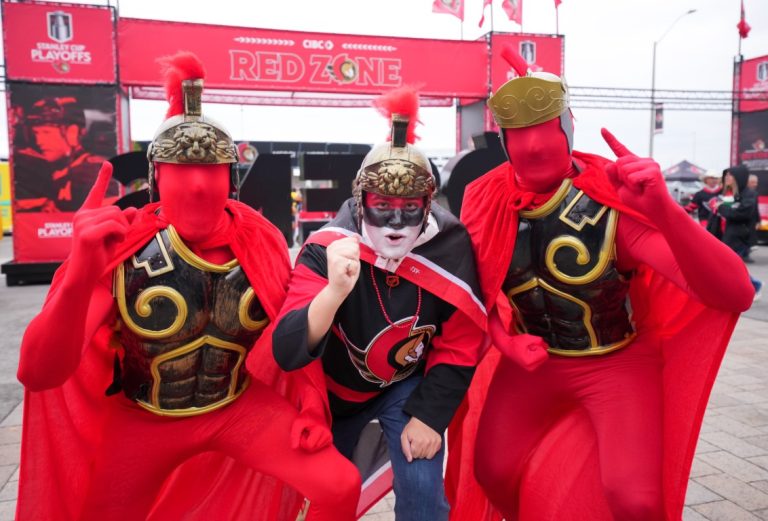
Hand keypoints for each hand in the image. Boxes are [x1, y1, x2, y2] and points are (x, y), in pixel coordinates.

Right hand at [70, 162, 135, 278]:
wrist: (83, 275)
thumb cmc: (97, 257)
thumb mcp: (114, 236)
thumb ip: (121, 222)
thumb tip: (133, 209)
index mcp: (87, 215)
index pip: (96, 193)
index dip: (102, 178)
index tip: (107, 164)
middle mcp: (82, 215)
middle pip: (115, 209)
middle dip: (122, 225)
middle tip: (115, 239)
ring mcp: (82, 223)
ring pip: (116, 216)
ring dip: (122, 230)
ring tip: (112, 241)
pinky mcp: (87, 233)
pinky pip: (114, 226)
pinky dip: (120, 234)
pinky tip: (113, 242)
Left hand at [290, 411, 331, 452]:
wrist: (315, 410)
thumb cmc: (305, 416)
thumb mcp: (297, 422)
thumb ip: (294, 434)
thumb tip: (294, 447)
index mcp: (321, 429)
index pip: (309, 445)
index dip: (302, 440)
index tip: (302, 431)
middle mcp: (328, 434)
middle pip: (312, 448)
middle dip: (305, 442)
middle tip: (305, 431)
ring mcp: (329, 437)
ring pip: (315, 449)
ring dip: (309, 442)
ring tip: (310, 432)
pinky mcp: (329, 439)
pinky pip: (319, 447)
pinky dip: (314, 443)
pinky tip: (313, 435)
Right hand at [325, 235, 360, 299]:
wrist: (339, 288)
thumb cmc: (345, 272)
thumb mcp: (351, 256)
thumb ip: (353, 245)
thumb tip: (357, 235)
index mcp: (334, 245)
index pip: (353, 240)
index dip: (354, 252)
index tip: (348, 260)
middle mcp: (331, 248)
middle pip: (354, 246)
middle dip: (355, 258)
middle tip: (348, 266)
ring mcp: (333, 256)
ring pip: (354, 253)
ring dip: (354, 264)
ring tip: (347, 269)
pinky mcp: (336, 264)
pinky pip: (353, 263)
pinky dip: (353, 270)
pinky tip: (346, 273)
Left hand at [400, 417, 441, 462]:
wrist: (425, 418)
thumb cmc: (413, 428)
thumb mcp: (404, 436)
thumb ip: (405, 449)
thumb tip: (410, 460)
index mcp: (418, 441)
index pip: (414, 455)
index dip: (412, 450)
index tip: (412, 444)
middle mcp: (427, 443)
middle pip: (421, 456)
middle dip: (417, 452)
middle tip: (417, 443)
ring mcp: (434, 443)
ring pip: (427, 456)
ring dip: (424, 452)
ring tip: (422, 444)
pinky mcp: (438, 442)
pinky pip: (433, 453)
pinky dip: (430, 451)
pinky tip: (427, 445)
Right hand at [488, 310, 547, 369]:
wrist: (507, 347)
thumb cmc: (516, 342)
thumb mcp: (528, 338)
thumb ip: (540, 341)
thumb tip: (547, 346)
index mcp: (529, 361)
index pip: (544, 354)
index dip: (538, 347)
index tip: (529, 345)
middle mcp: (530, 367)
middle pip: (544, 357)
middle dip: (539, 350)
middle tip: (528, 347)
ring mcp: (530, 369)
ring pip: (542, 359)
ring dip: (537, 353)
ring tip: (527, 350)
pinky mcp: (530, 368)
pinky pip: (539, 360)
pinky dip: (536, 356)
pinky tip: (528, 353)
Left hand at [601, 128, 671, 215]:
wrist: (653, 209)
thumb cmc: (638, 199)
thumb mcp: (620, 188)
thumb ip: (613, 177)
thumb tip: (610, 164)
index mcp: (633, 164)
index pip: (619, 149)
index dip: (610, 139)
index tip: (602, 129)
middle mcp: (642, 160)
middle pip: (618, 162)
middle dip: (621, 178)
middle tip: (634, 187)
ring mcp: (649, 164)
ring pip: (624, 169)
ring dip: (628, 183)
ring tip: (640, 188)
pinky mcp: (653, 170)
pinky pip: (632, 177)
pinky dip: (634, 186)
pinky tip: (644, 188)